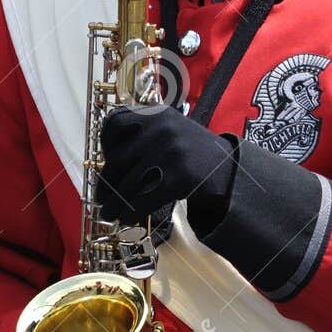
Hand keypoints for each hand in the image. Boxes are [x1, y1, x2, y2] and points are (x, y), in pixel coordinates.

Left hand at [99, 106, 237, 223]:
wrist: (229, 169)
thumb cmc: (192, 153)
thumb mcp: (170, 129)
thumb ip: (143, 136)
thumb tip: (107, 168)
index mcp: (156, 114)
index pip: (115, 123)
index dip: (106, 146)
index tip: (106, 163)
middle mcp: (161, 128)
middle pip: (118, 160)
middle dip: (106, 185)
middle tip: (102, 200)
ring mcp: (171, 151)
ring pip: (128, 184)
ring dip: (114, 204)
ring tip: (110, 214)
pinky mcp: (180, 176)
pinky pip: (144, 198)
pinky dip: (131, 212)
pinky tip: (127, 217)